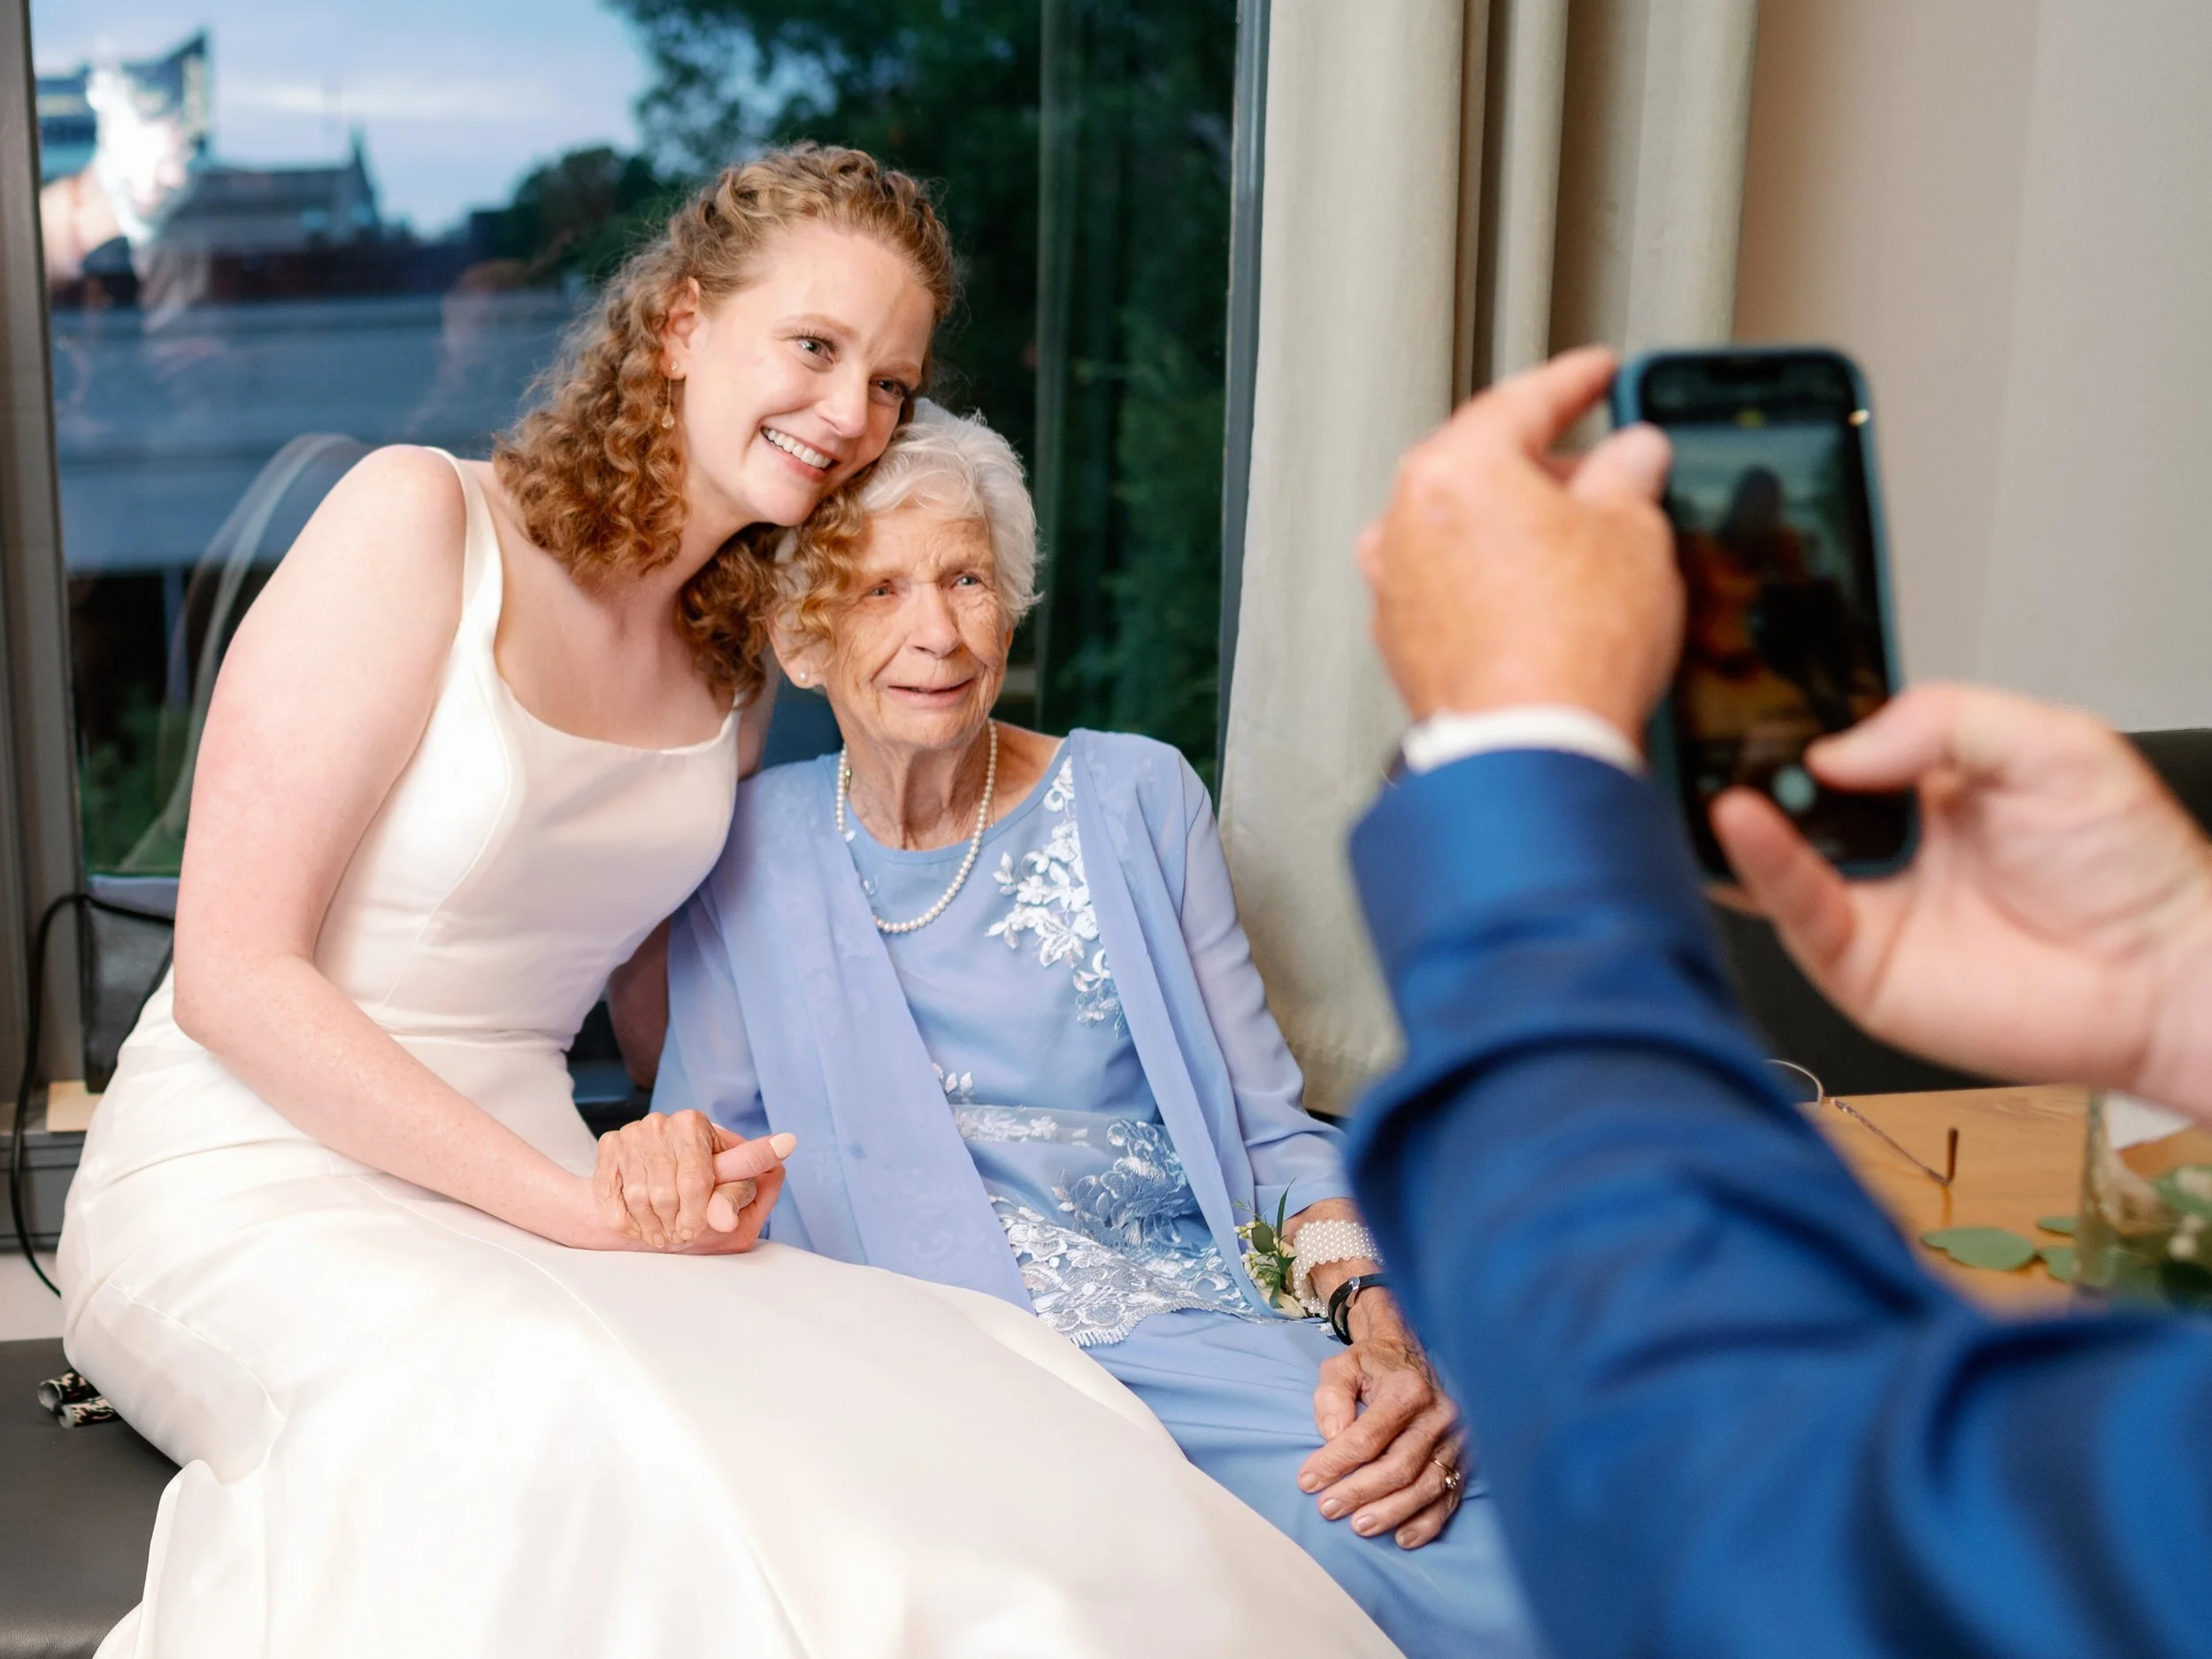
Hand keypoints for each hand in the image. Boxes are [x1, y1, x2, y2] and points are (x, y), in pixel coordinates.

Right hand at [594, 1111, 794, 1252]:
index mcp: (694, 1125)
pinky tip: (639, 1226)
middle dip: (672, 1224)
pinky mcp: (609, 1145)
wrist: (672, 1163)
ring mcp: (631, 1133)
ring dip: (649, 1226)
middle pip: (663, 1194)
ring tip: (661, 1234)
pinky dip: (624, 1221)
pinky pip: (609, 1197)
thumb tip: (725, 1221)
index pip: (694, 1182)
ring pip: (636, 1198)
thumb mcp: (733, 1185)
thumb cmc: (707, 1174)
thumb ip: (732, 1200)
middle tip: (677, 1234)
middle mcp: (660, 1124)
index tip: (693, 1232)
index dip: (694, 1216)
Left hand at [1297, 1294, 1465, 1549]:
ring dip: (1391, 1512)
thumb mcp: (1342, 1367)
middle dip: (1360, 1492)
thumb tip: (1333, 1436)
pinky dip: (1427, 1522)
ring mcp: (1456, 1440)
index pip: (1368, 1435)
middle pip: (1399, 1466)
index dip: (1336, 1462)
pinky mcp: (1464, 1459)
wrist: (1411, 1357)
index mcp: (1407, 1389)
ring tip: (1358, 1526)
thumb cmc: (1372, 1366)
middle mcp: (1439, 1415)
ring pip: (1426, 1487)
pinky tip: (1402, 1537)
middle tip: (1327, 1509)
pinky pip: (1449, 1497)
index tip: (1307, 1481)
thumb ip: (1332, 1396)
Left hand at [1357, 345, 1678, 740]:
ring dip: (1519, 526)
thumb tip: (1633, 456)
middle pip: (1483, 465)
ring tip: (1583, 545)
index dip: (1575, 381)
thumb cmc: (1567, 647)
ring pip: (1464, 529)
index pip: (1522, 400)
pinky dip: (1495, 579)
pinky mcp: (1404, 645)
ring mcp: (1396, 587)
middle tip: (1604, 470)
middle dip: (1547, 464)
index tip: (1597, 372)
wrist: (1531, 748)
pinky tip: (1542, 599)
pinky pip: (1455, 587)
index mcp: (1453, 469)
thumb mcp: (1634, 533)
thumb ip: (1630, 476)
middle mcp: (1405, 521)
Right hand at [1714, 683, 2211, 1118]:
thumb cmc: (2128, 869)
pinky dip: (1757, 863)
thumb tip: (1837, 747)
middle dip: (1744, 759)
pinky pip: (1791, 909)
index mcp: (1920, 784)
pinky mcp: (1854, 964)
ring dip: (1732, 810)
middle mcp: (1881, 844)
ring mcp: (1862, 904)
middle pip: (1784, 795)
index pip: (1830, 739)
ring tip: (1714, 768)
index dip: (1789, 716)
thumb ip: (1946, 720)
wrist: (2162, 974)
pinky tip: (1741, 819)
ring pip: (1769, 853)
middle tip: (1718, 726)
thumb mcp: (2051, 744)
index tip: (1750, 686)